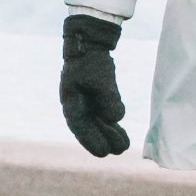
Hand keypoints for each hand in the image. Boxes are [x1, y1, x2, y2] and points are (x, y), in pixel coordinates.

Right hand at [60, 14, 129, 157]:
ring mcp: (84, 101)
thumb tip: (117, 118)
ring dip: (109, 134)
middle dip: (103, 140)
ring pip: (96, 123)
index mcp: (71, 101)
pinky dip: (111, 124)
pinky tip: (121, 132)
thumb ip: (109, 98)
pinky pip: (102, 116)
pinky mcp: (93, 97)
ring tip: (124, 145)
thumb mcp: (101, 77)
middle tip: (120, 150)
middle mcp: (75, 105)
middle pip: (89, 128)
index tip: (104, 153)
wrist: (89, 42)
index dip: (91, 141)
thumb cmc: (92, 60)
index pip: (80, 127)